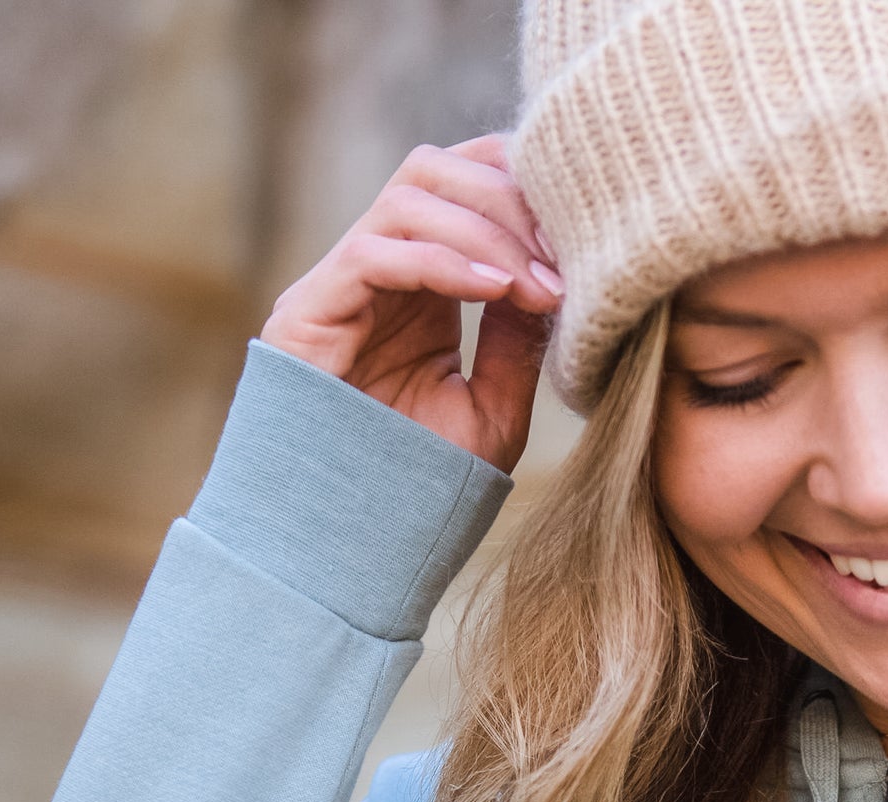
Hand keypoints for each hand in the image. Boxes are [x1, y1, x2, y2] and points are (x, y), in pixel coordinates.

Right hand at [259, 135, 560, 473]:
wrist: (358, 545)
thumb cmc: (423, 487)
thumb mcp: (493, 410)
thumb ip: (517, 344)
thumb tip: (554, 281)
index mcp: (421, 284)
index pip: (463, 186)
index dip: (519, 186)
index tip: (581, 233)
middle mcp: (379, 271)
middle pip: (436, 169)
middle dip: (507, 199)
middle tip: (563, 256)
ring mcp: (339, 286)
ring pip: (408, 198)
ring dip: (486, 232)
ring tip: (538, 288)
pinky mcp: (307, 311)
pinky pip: (374, 252)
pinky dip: (442, 260)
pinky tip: (496, 291)